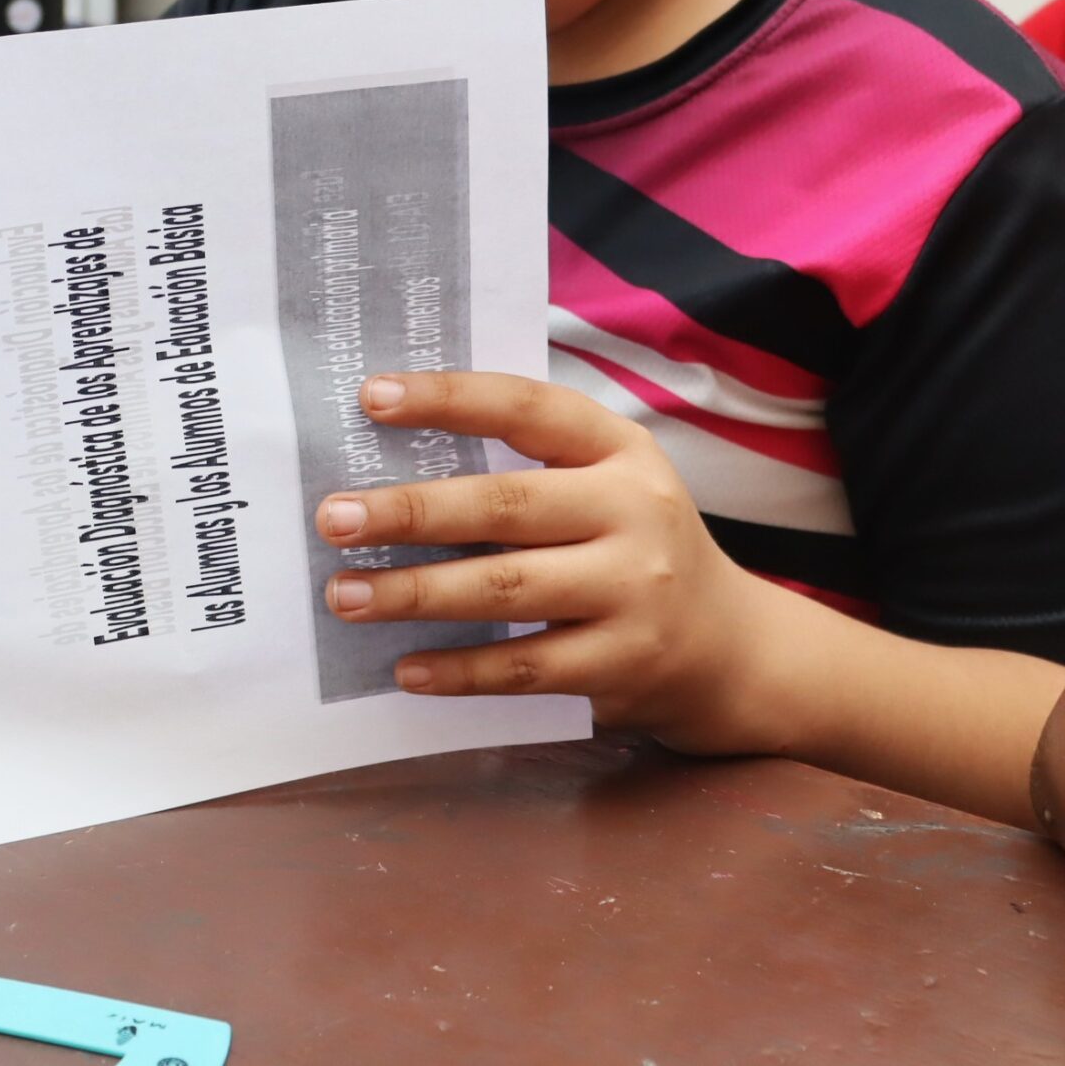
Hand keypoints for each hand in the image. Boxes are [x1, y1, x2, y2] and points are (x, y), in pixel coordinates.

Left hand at [315, 371, 787, 756]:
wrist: (731, 647)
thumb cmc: (632, 546)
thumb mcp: (606, 483)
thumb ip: (525, 463)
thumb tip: (389, 454)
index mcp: (619, 449)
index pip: (527, 407)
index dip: (449, 397)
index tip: (371, 396)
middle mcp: (633, 511)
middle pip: (505, 505)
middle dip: (410, 512)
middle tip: (333, 518)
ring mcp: (633, 591)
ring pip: (506, 588)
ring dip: (415, 593)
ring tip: (346, 594)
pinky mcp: (622, 664)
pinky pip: (525, 666)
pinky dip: (460, 669)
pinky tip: (406, 667)